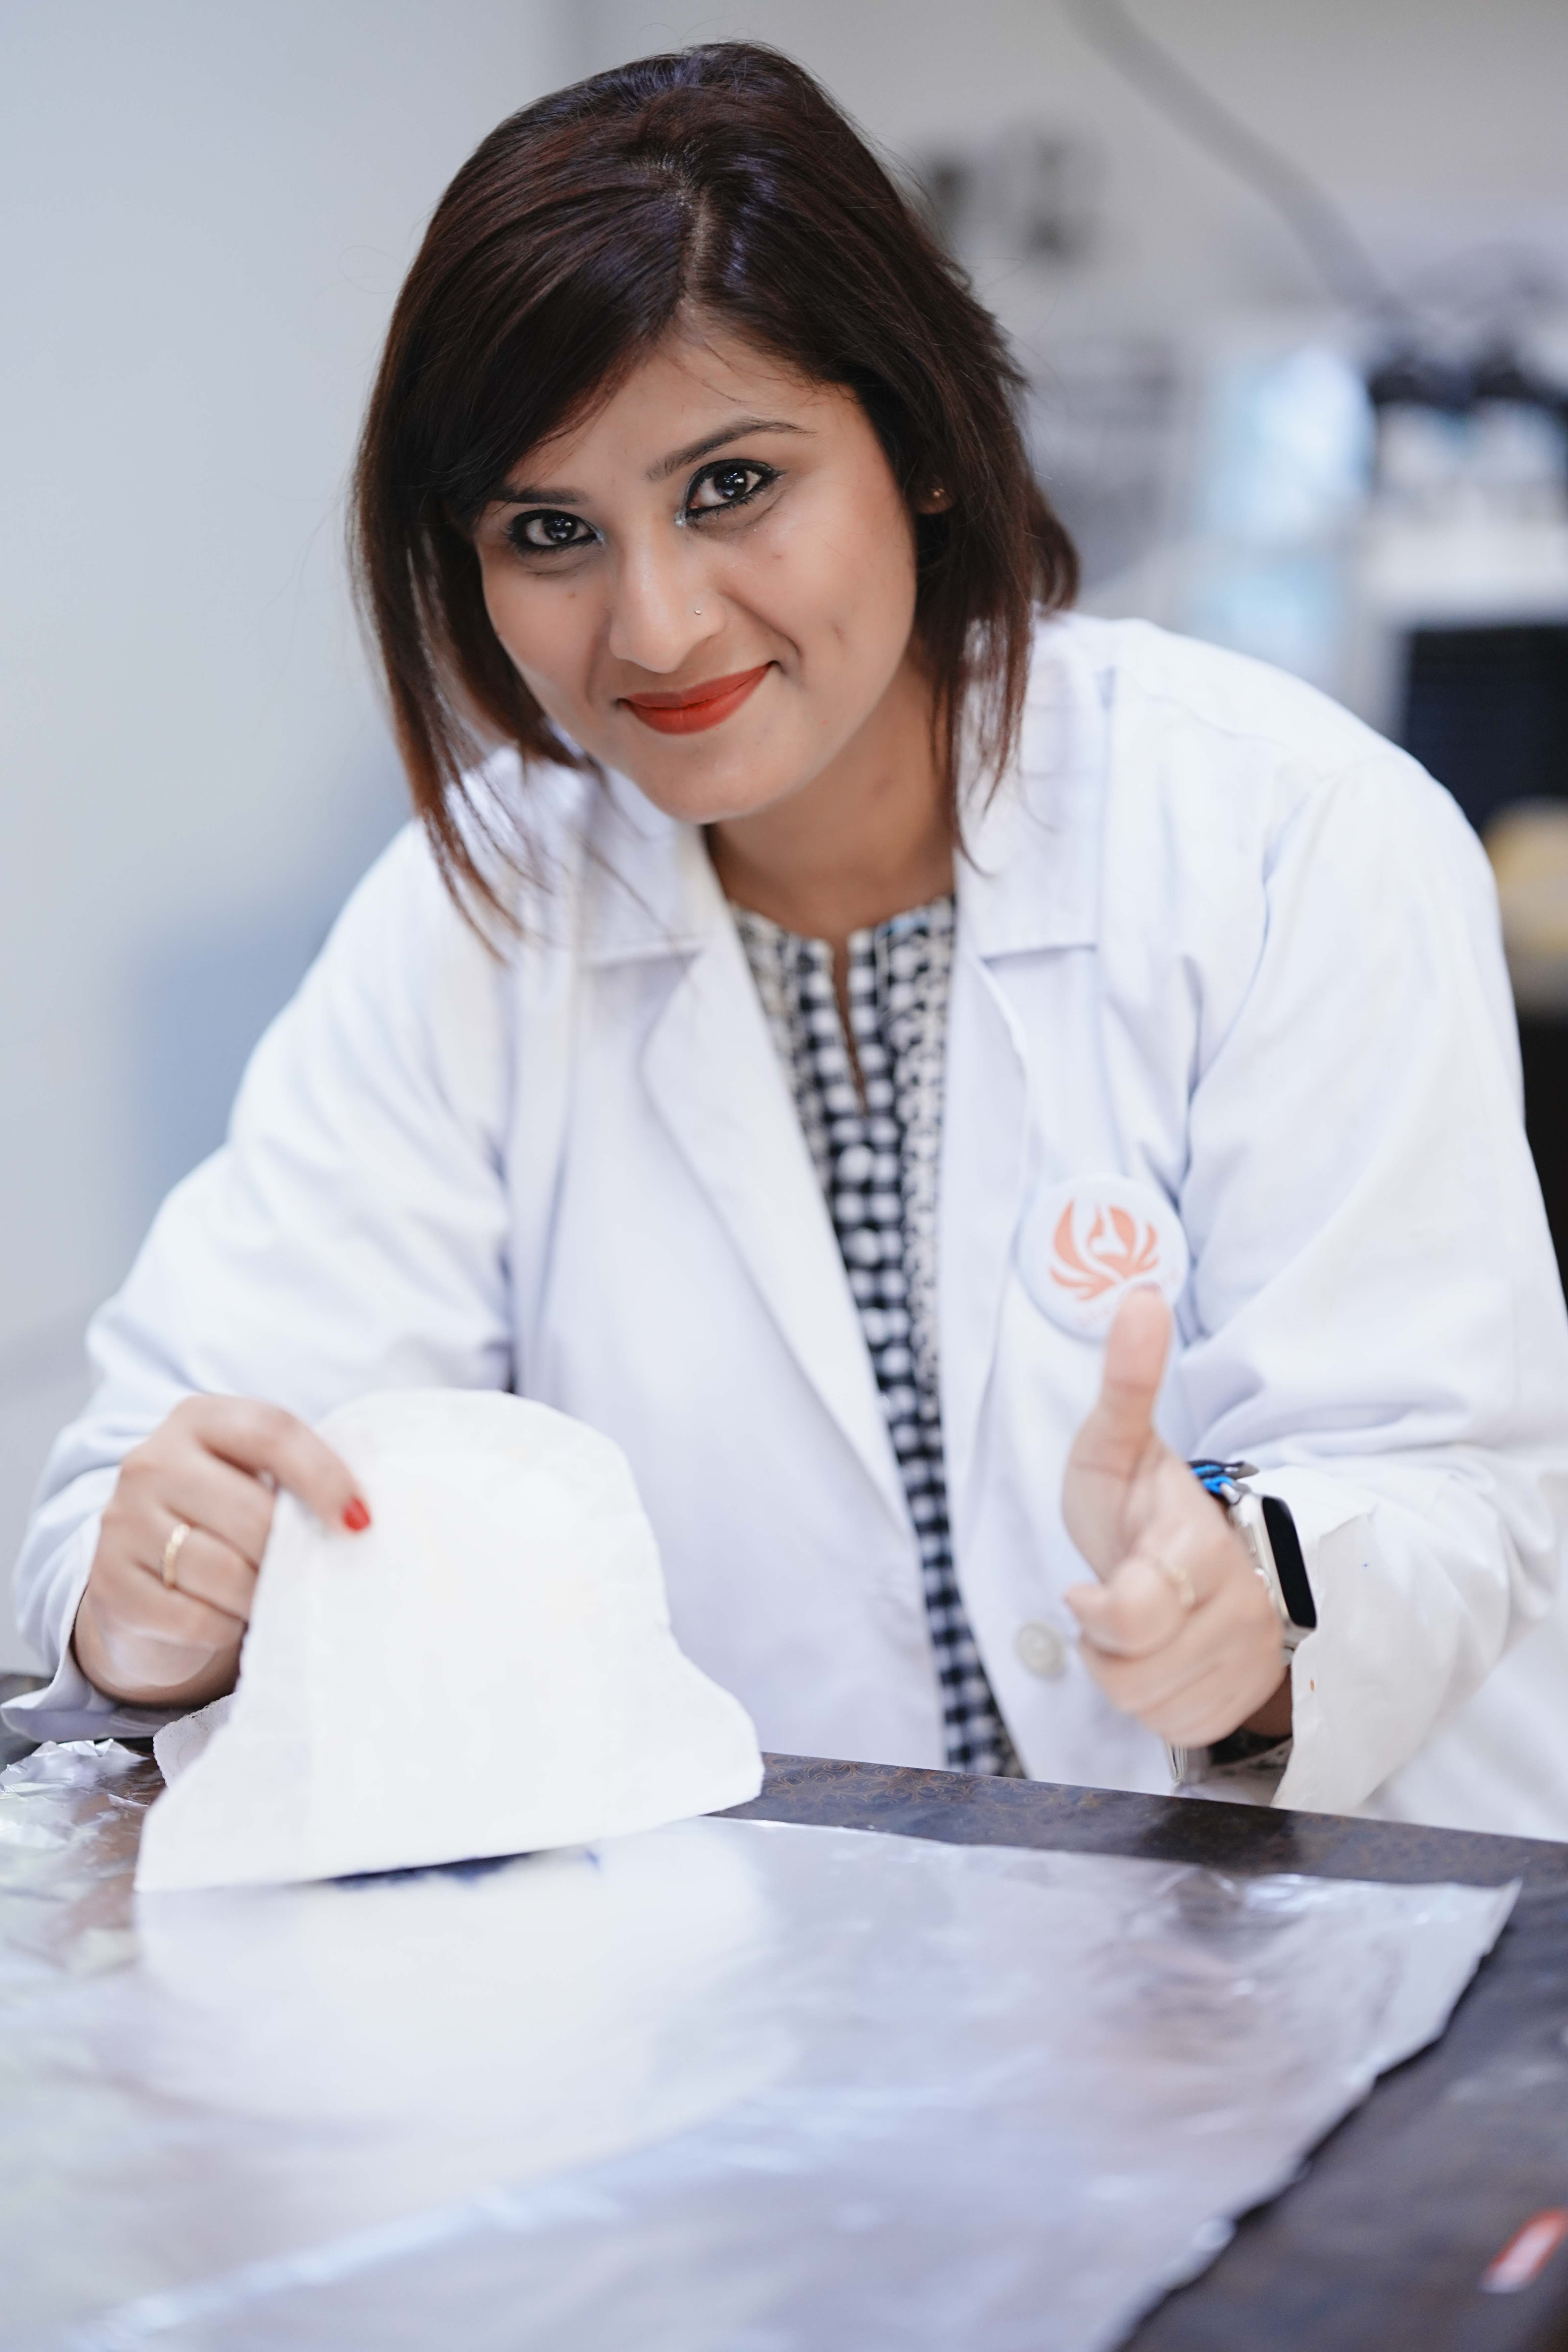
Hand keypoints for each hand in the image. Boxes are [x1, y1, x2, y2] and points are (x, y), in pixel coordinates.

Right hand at [73, 1397, 367, 1708]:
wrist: (144, 1574)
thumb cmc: (223, 1519)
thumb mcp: (255, 1477)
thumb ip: (300, 1476)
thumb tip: (364, 1512)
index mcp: (198, 1418)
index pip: (273, 1432)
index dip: (324, 1476)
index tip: (360, 1521)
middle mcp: (151, 1461)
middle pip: (252, 1514)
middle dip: (290, 1555)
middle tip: (308, 1573)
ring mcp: (122, 1521)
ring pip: (223, 1573)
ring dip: (260, 1597)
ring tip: (269, 1596)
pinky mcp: (109, 1583)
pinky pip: (193, 1618)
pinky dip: (225, 1626)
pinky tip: (227, 1617)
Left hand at [1061, 1288, 1289, 1748]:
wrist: (1194, 1563)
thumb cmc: (1139, 1505)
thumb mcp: (1118, 1442)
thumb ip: (1128, 1380)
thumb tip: (1139, 1295)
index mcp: (1199, 1547)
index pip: (1137, 1611)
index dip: (1101, 1613)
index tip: (1081, 1593)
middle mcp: (1235, 1607)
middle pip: (1135, 1668)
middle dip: (1107, 1640)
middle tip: (1115, 1596)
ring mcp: (1244, 1659)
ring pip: (1149, 1701)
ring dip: (1124, 1668)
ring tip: (1135, 1623)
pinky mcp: (1236, 1702)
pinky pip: (1173, 1726)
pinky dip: (1154, 1700)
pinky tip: (1161, 1657)